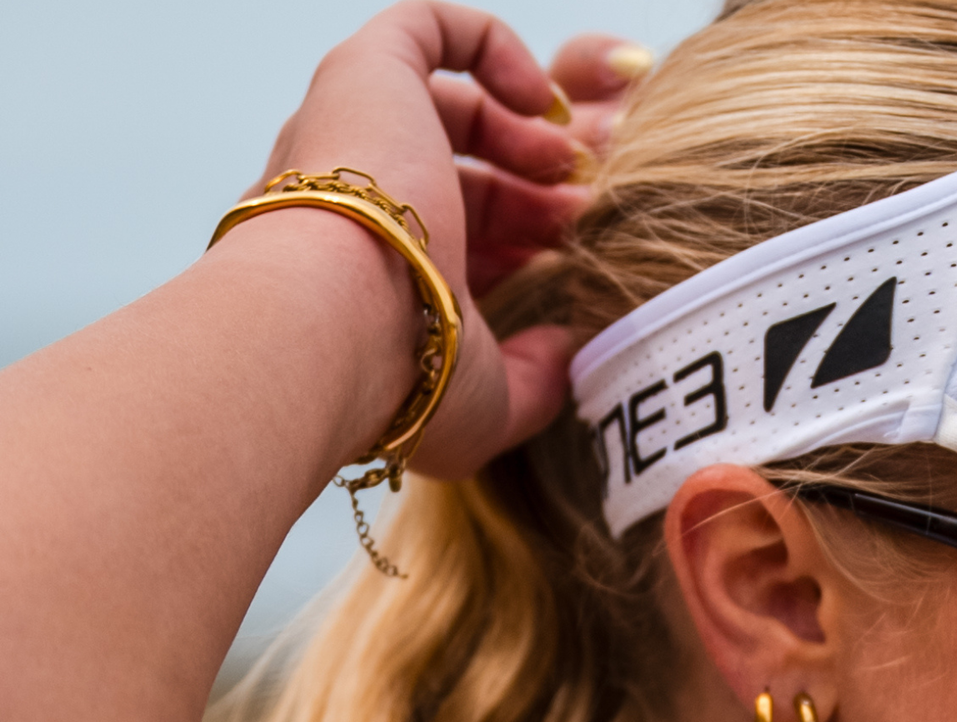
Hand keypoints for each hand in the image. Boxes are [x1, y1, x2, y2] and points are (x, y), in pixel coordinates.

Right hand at [247, 2, 613, 478]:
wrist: (329, 325)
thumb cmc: (400, 380)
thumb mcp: (487, 406)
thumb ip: (536, 377)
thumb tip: (571, 345)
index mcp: (362, 268)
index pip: (447, 232)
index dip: (520, 237)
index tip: (569, 258)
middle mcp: (344, 196)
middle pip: (452, 167)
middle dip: (532, 186)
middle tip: (585, 209)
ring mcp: (345, 132)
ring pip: (445, 101)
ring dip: (524, 130)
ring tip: (574, 168)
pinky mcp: (361, 74)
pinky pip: (426, 26)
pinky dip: (493, 45)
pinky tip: (542, 100)